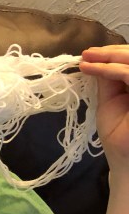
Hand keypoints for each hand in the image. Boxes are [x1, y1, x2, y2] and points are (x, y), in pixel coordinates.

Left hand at [79, 45, 128, 172]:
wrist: (125, 161)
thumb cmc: (119, 135)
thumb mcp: (111, 101)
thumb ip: (109, 80)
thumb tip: (97, 57)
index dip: (115, 53)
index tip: (90, 54)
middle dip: (112, 52)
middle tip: (88, 53)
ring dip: (110, 57)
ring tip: (88, 59)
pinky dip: (110, 69)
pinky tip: (93, 69)